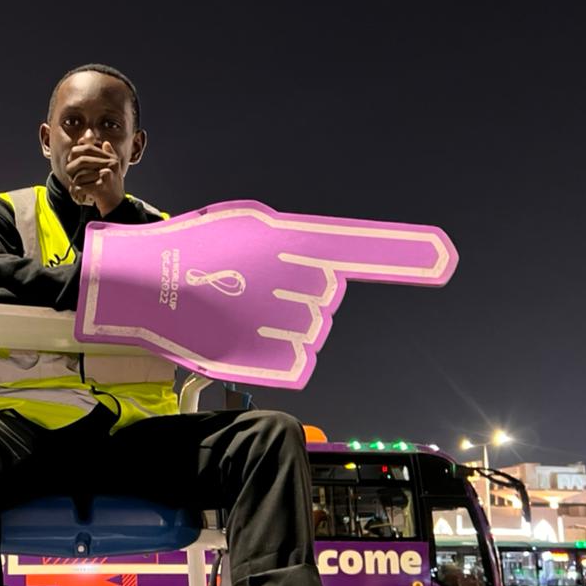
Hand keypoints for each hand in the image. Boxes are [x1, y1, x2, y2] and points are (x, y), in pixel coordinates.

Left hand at [66, 141, 124, 214]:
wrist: (117, 206)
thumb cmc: (110, 186)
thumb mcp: (108, 167)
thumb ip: (101, 152)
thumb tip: (92, 136)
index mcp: (111, 158)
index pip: (86, 148)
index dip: (74, 153)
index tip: (70, 161)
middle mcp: (111, 165)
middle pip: (81, 161)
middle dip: (71, 169)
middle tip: (71, 177)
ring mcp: (107, 176)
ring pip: (79, 176)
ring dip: (74, 184)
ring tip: (77, 189)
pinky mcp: (101, 188)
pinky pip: (80, 187)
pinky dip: (76, 193)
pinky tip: (78, 196)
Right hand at [74, 200, 457, 388]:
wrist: (142, 291)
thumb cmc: (190, 254)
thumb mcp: (242, 229)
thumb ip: (288, 244)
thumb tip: (322, 265)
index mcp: (290, 241)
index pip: (358, 246)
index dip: (404, 253)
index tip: (444, 257)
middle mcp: (296, 282)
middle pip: (324, 295)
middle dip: (294, 293)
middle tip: (248, 289)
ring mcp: (285, 322)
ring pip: (310, 328)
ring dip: (282, 323)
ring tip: (239, 313)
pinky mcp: (274, 357)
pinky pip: (296, 356)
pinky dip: (276, 350)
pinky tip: (245, 337)